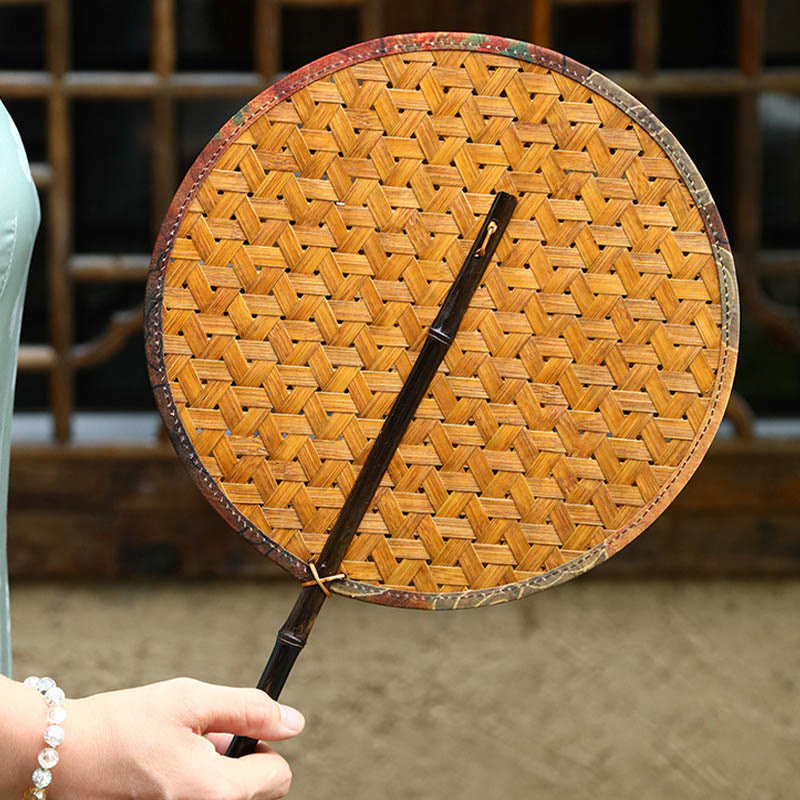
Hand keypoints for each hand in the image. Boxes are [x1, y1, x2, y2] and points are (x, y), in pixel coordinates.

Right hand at [47, 677, 302, 799]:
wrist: (60, 755)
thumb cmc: (124, 723)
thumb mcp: (191, 701)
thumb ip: (248, 710)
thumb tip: (293, 722)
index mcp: (215, 792)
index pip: (279, 777)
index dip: (263, 746)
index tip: (236, 730)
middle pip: (258, 795)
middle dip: (240, 764)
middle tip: (202, 739)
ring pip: (228, 799)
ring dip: (217, 776)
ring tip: (178, 751)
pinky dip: (194, 787)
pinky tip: (165, 768)